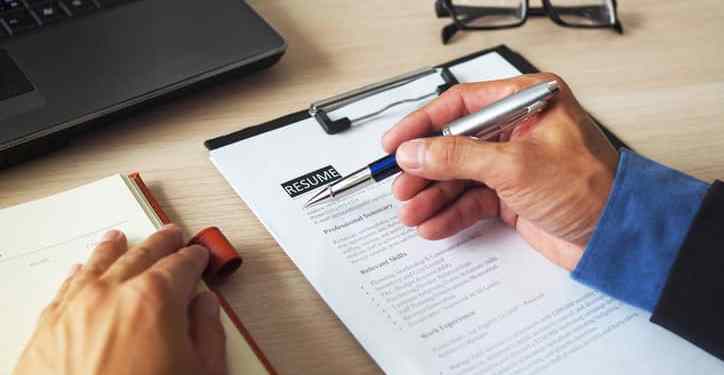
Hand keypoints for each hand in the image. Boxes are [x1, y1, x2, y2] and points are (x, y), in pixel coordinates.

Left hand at [13, 225, 226, 374]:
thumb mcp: (200, 374)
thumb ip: (207, 334)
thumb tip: (205, 309)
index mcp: (155, 299)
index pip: (181, 265)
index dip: (194, 258)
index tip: (198, 256)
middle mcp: (112, 294)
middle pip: (141, 255)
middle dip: (160, 244)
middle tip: (171, 237)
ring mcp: (75, 308)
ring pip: (98, 264)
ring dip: (115, 249)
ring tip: (121, 239)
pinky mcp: (48, 329)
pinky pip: (66, 287)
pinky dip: (79, 274)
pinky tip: (83, 270)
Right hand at [383, 73, 618, 270]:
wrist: (618, 237)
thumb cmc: (590, 188)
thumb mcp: (514, 165)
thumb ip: (457, 156)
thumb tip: (414, 151)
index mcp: (526, 101)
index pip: (460, 105)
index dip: (423, 124)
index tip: (395, 143)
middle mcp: (517, 129)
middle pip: (454, 143)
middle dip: (425, 168)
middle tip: (400, 186)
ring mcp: (513, 164)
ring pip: (460, 175)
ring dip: (433, 195)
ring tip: (411, 212)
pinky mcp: (512, 196)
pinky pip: (471, 200)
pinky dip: (451, 213)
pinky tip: (432, 224)